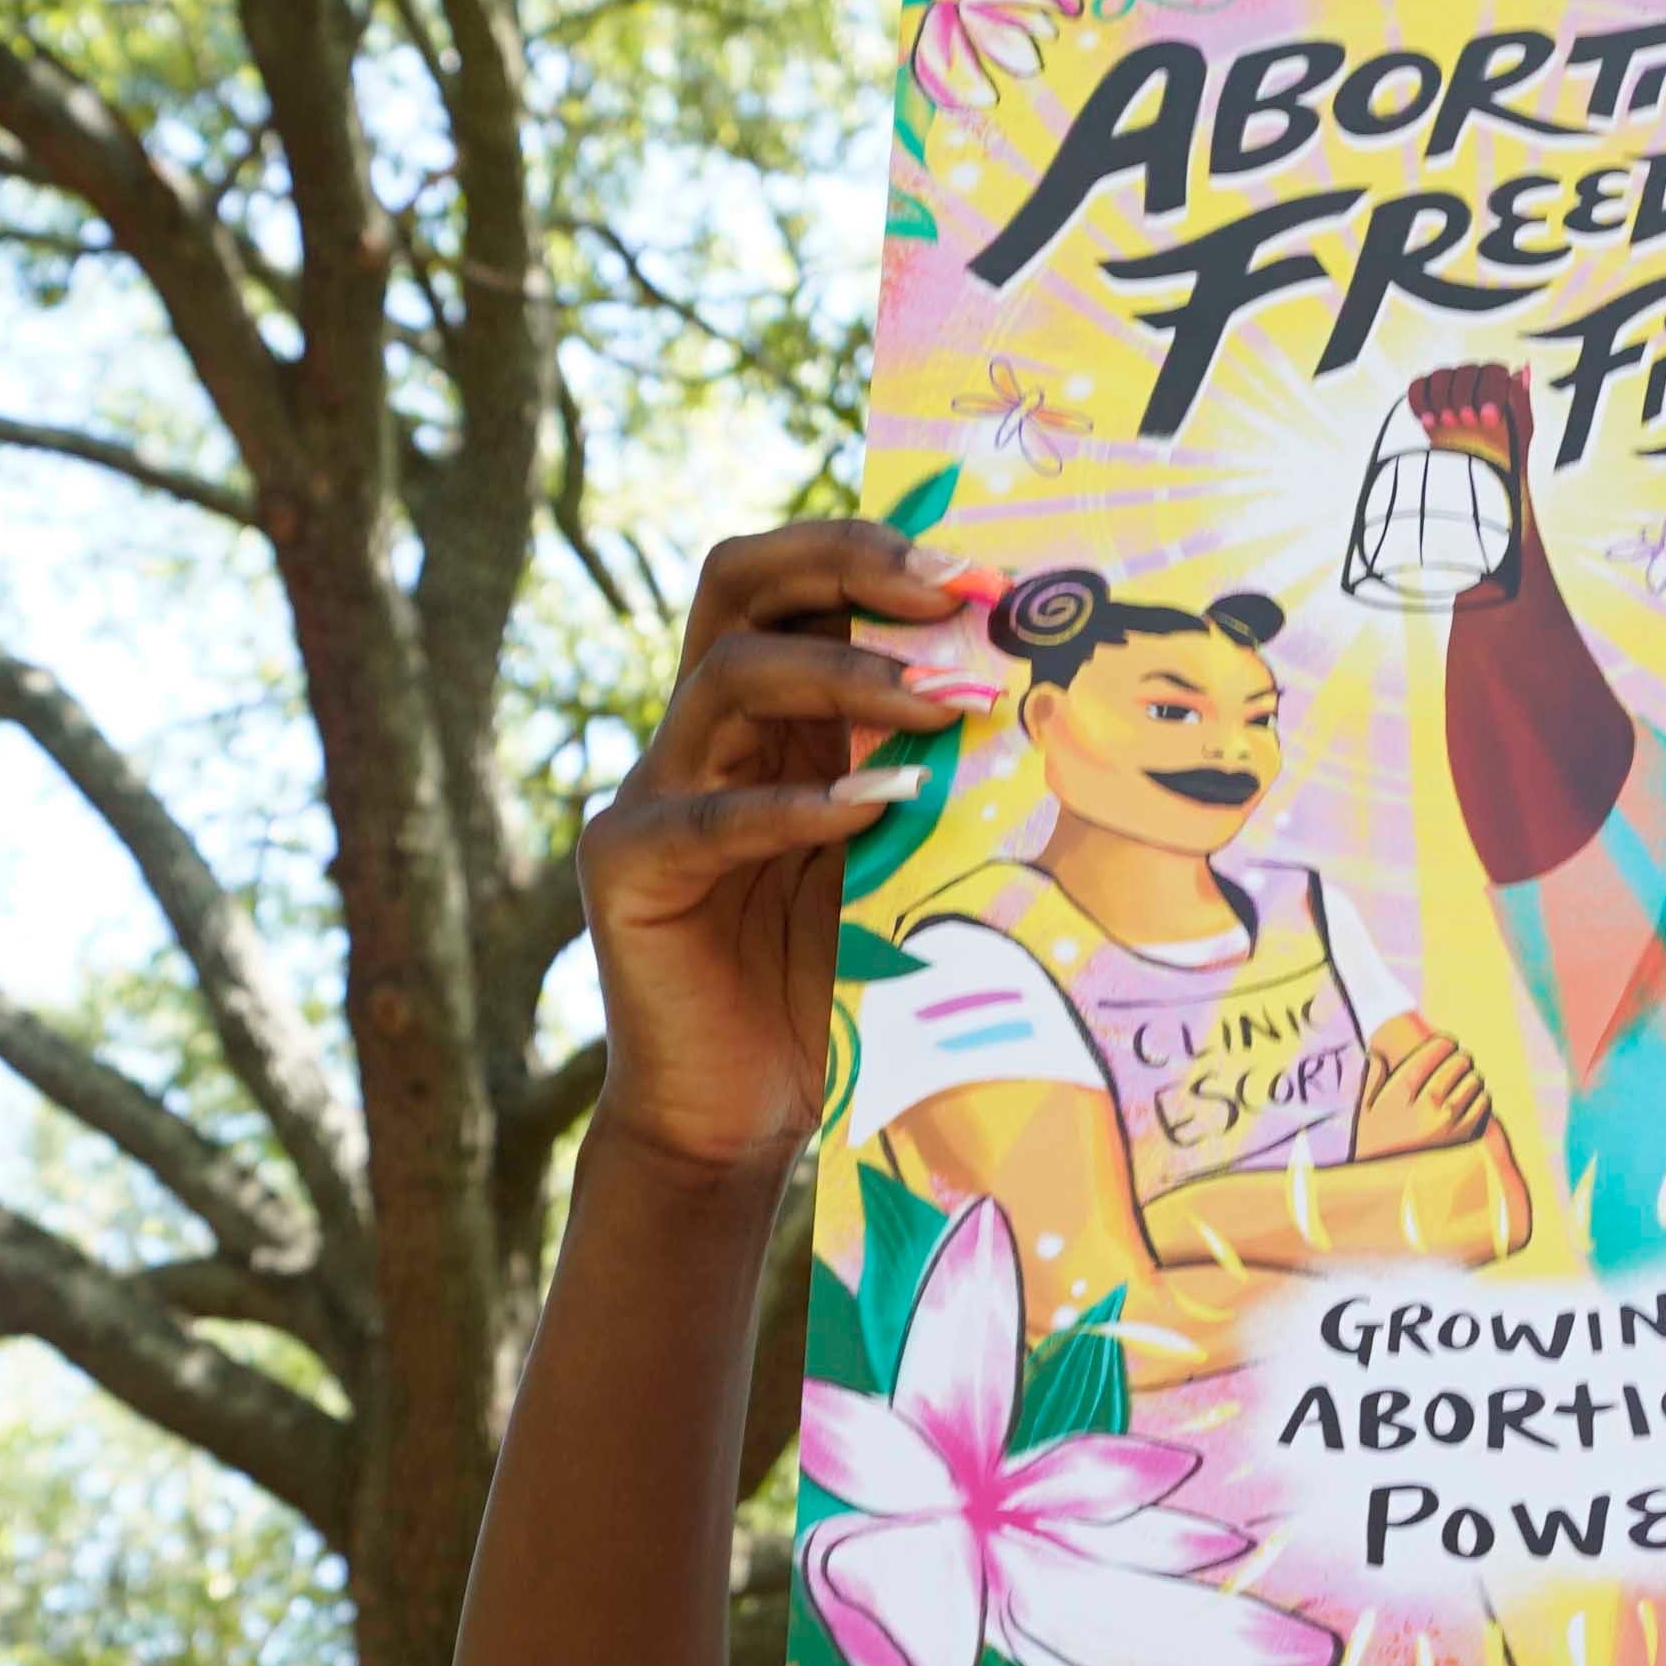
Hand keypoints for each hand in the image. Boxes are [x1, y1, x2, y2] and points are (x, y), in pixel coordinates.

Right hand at [573, 523, 975, 1187]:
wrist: (744, 1113)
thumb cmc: (835, 985)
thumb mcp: (903, 861)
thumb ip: (933, 779)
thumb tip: (1037, 695)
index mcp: (770, 715)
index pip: (799, 580)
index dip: (880, 553)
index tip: (987, 572)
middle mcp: (703, 732)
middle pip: (742, 581)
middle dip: (851, 565)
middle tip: (955, 593)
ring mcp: (654, 791)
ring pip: (731, 678)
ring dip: (847, 676)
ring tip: (946, 706)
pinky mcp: (629, 867)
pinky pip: (709, 815)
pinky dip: (796, 806)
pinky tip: (876, 808)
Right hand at [1350, 1019, 1498, 1159]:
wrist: (1390, 1187)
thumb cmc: (1374, 1145)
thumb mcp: (1364, 1111)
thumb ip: (1371, 1079)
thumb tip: (1377, 1052)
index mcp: (1400, 1094)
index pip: (1430, 1053)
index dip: (1443, 1043)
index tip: (1446, 1042)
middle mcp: (1426, 1106)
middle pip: (1456, 1064)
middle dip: (1459, 1057)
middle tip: (1459, 1059)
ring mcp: (1448, 1123)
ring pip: (1473, 1081)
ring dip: (1472, 1075)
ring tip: (1467, 1077)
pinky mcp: (1464, 1138)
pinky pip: (1483, 1104)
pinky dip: (1482, 1096)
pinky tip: (1474, 1096)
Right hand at [1406, 361, 1530, 471]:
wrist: (1479, 477)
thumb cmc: (1506, 454)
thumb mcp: (1520, 429)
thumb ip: (1521, 398)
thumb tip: (1522, 368)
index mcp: (1499, 383)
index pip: (1493, 371)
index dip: (1490, 392)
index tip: (1488, 419)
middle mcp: (1474, 378)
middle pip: (1466, 371)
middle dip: (1464, 396)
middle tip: (1466, 422)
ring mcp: (1449, 385)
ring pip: (1441, 374)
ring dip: (1442, 397)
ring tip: (1446, 423)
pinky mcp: (1427, 397)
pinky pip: (1418, 386)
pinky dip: (1420, 401)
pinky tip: (1428, 421)